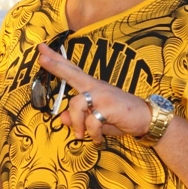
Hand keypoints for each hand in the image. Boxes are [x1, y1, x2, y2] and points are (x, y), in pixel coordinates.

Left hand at [36, 43, 150, 144]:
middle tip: (41, 57)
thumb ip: (78, 118)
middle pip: (72, 73)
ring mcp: (102, 95)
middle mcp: (95, 87)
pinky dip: (92, 134)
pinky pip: (91, 121)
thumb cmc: (120, 117)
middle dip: (56, 66)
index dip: (57, 60)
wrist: (146, 118)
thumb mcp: (95, 119)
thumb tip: (62, 119)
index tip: (42, 50)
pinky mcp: (108, 107)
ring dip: (77, 124)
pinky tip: (98, 138)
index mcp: (92, 87)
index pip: (72, 70)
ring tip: (81, 136)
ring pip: (76, 105)